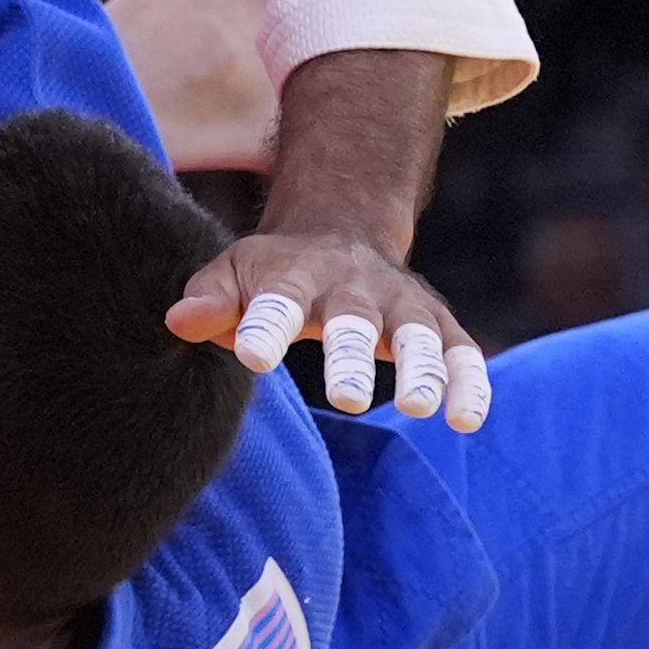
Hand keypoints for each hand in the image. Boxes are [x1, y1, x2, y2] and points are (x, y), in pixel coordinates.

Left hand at [169, 47, 485, 423]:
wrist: (341, 227)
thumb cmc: (274, 272)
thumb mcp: (234, 273)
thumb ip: (210, 300)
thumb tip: (179, 322)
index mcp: (295, 276)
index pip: (277, 302)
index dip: (265, 326)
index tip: (254, 356)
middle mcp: (353, 288)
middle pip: (354, 322)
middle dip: (351, 358)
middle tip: (347, 398)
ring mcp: (400, 303)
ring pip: (418, 334)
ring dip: (421, 368)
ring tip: (419, 407)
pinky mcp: (437, 323)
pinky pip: (459, 351)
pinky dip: (468, 382)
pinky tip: (468, 420)